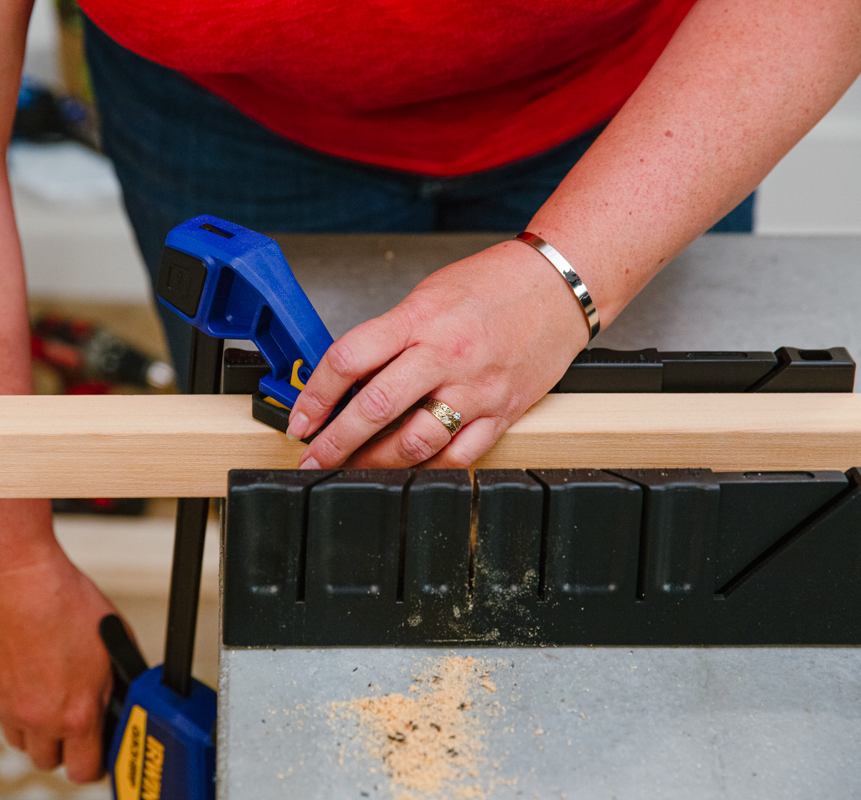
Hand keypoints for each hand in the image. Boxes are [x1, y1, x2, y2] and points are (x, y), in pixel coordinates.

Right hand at [0, 538, 119, 782]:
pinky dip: (4, 707)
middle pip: (49, 761)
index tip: (98, 750)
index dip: (95, 763)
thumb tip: (126, 697)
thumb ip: (117, 680)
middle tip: (73, 720)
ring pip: (20, 742)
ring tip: (47, 696)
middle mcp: (40, 719)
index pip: (85, 771)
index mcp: (77, 713)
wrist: (17, 579)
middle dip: (64, 746)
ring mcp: (8, 708)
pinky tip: (19, 682)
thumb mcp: (114, 641)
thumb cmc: (66, 601)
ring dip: (34, 728)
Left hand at [288, 239, 591, 468]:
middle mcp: (446, 355)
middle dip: (335, 442)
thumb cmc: (493, 285)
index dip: (315, 394)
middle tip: (313, 458)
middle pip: (376, 407)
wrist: (559, 286)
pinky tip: (406, 470)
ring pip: (416, 442)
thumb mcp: (427, 296)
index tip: (301, 418)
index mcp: (419, 320)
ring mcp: (476, 388)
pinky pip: (459, 455)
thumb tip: (347, 379)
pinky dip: (427, 468)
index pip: (350, 359)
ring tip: (353, 469)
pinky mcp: (502, 412)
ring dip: (376, 463)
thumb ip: (389, 336)